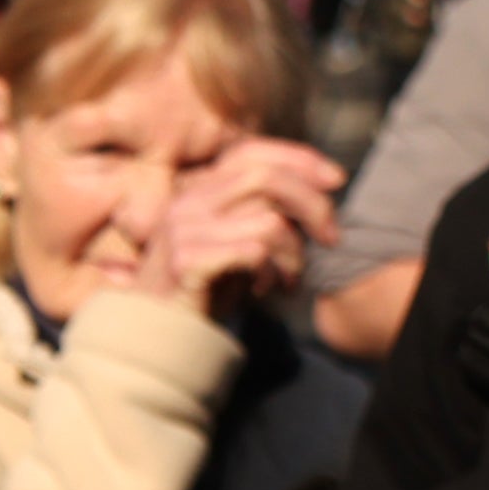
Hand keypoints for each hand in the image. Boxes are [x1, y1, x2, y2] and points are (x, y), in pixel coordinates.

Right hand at [145, 135, 343, 311]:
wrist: (152, 337)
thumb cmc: (200, 293)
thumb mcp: (230, 243)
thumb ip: (258, 214)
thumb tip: (315, 193)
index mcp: (195, 191)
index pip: (251, 153)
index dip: (299, 159)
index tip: (336, 180)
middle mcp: (186, 202)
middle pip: (266, 177)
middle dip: (312, 205)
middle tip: (330, 238)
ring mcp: (182, 230)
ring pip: (268, 219)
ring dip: (293, 252)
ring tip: (288, 278)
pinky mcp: (186, 260)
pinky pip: (254, 251)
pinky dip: (271, 271)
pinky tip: (263, 289)